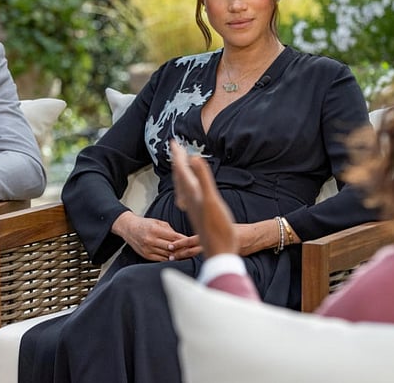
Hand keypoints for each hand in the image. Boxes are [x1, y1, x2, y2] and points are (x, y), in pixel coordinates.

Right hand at [112, 211, 192, 261]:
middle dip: (182, 248)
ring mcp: (148, 249)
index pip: (173, 237)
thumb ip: (169, 230)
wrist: (128, 228)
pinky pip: (161, 259)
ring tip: (185, 254)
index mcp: (154, 230)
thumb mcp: (158, 222)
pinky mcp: (146, 255)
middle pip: (171, 247)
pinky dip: (168, 258)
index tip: (191, 242)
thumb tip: (181, 238)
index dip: (184, 240)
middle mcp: (150, 240)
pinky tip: (174, 257)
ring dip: (176, 255)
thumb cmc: (144, 224)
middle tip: (191, 249)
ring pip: (167, 254)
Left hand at [170, 140, 237, 257]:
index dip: (178, 155)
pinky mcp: (198, 214)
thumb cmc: (219, 228)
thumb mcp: (211, 200)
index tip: (173, 141)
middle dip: (178, 161)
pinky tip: (189, 191)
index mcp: (192, 194)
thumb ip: (203, 179)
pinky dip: (187, 187)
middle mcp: (190, 200)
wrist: (220, 252)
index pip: (181, 170)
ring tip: (180, 165)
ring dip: (181, 173)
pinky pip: (188, 196)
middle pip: (180, 177)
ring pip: (183, 187)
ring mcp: (193, 208)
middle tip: (175, 147)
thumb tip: (193, 157)